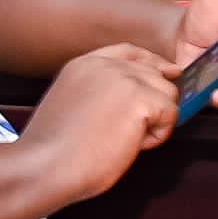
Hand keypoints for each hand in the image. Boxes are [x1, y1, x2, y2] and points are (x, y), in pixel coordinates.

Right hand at [22, 41, 182, 201]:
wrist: (46, 166)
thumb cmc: (55, 151)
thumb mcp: (73, 105)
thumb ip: (100, 91)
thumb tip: (136, 95)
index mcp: (84, 64)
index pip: (131, 52)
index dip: (153, 62)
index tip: (167, 74)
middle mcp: (105, 65)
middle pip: (155, 74)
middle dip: (153, 103)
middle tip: (127, 132)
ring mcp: (124, 79)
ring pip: (168, 93)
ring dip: (155, 120)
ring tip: (124, 139)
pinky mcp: (140, 99)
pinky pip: (171, 114)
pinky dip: (158, 136)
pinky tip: (131, 145)